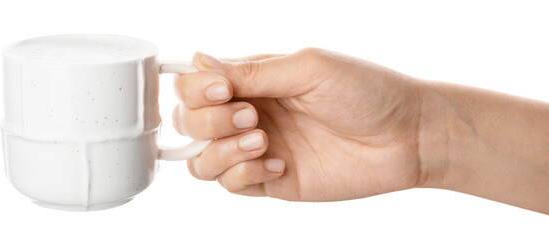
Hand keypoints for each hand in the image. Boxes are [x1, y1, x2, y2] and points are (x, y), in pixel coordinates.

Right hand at [173, 48, 424, 200]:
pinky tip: (278, 164)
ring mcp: (258, 149)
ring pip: (201, 160)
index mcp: (255, 80)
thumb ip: (252, 70)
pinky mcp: (271, 181)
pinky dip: (243, 174)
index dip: (196, 89)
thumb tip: (198, 62)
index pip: (195, 84)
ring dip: (222, 151)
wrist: (406, 136)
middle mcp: (250, 113)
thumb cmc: (366, 91)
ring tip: (262, 140)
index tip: (224, 90)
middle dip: (209, 121)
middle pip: (189, 123)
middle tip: (252, 115)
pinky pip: (231, 185)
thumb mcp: (308, 68)